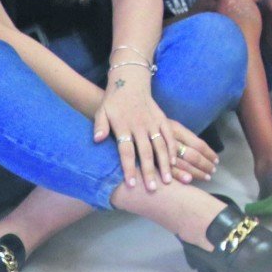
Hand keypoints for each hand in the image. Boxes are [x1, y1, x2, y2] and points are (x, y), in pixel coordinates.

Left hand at [93, 79, 215, 189]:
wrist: (130, 82)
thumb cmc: (113, 102)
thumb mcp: (101, 112)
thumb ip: (100, 126)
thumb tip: (97, 140)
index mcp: (124, 127)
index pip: (127, 151)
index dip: (129, 168)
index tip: (131, 184)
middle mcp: (140, 126)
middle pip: (146, 152)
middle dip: (149, 172)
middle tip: (152, 189)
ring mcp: (153, 123)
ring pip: (160, 146)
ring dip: (164, 164)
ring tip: (167, 180)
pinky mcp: (162, 119)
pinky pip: (169, 136)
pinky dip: (172, 149)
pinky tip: (174, 162)